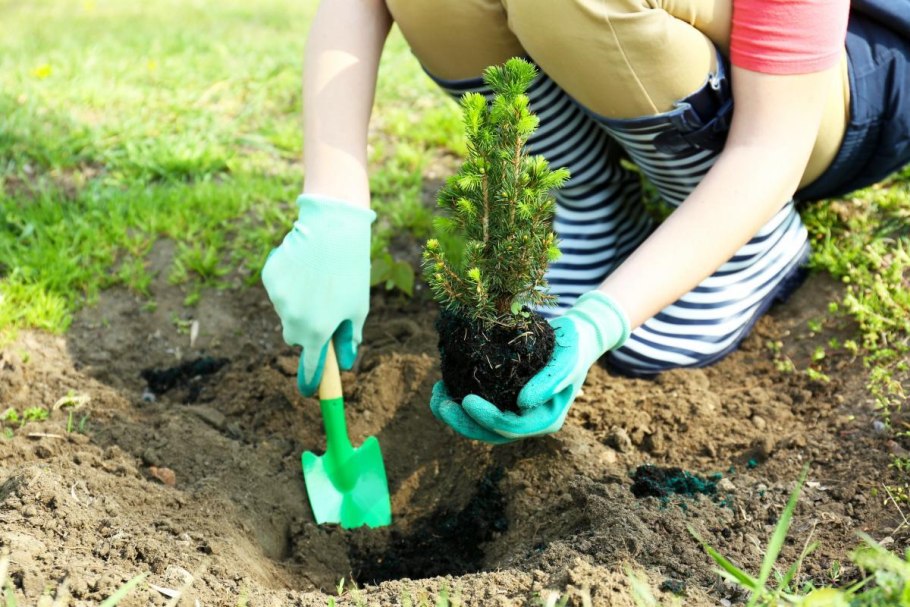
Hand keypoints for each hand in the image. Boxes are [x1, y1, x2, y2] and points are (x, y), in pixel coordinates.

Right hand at [262, 194, 374, 395]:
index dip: (310, 381)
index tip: (308, 391)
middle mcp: (293, 319)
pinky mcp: (270, 278)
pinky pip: (279, 291)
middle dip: (307, 331)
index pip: (310, 367)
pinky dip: (289, 285)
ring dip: (299, 305)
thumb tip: (345, 363)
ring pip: (286, 312)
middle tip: (324, 311)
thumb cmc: (352, 271)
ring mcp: (278, 299)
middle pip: (295, 338)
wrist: (332, 229)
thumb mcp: (358, 308)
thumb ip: (350, 338)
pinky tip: (305, 267)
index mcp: (317, 331)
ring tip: (319, 279)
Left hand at [430, 291, 629, 441]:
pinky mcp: (505, 400)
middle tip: (439, 404)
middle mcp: (529, 422)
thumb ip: (549, 382)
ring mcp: (516, 413)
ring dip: (456, 416)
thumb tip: (523, 403)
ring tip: (435, 397)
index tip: (466, 399)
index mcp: (546, 419)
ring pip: (481, 425)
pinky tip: (443, 387)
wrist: (576, 336)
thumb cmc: (573, 346)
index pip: (512, 427)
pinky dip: (459, 401)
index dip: (487, 418)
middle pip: (491, 433)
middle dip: (462, 422)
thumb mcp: (567, 360)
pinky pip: (480, 408)